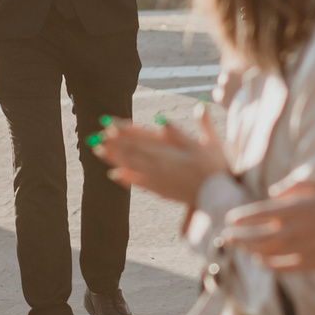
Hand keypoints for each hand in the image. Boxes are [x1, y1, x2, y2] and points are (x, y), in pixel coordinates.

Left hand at [96, 106, 229, 204]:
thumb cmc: (216, 168)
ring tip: (98, 151)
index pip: (142, 138)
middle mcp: (160, 164)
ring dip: (114, 158)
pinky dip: (126, 178)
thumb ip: (195, 125)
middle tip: (95, 136)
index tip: (109, 125)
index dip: (124, 131)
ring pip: (131, 166)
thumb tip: (166, 118)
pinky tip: (113, 174)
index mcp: (169, 150)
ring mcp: (158, 179)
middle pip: (132, 152)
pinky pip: (139, 183)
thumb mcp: (209, 143)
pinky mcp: (160, 191)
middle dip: (113, 143)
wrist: (218, 196)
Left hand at [220, 176, 314, 272]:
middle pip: (259, 236)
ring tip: (237, 247)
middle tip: (226, 236)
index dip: (243, 217)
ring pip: (269, 253)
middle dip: (239, 236)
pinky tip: (259, 261)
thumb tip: (272, 193)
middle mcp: (298, 230)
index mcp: (299, 208)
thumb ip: (296, 185)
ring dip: (249, 250)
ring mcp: (305, 249)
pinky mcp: (313, 263)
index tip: (229, 218)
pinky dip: (269, 265)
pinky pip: (284, 267)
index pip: (262, 214)